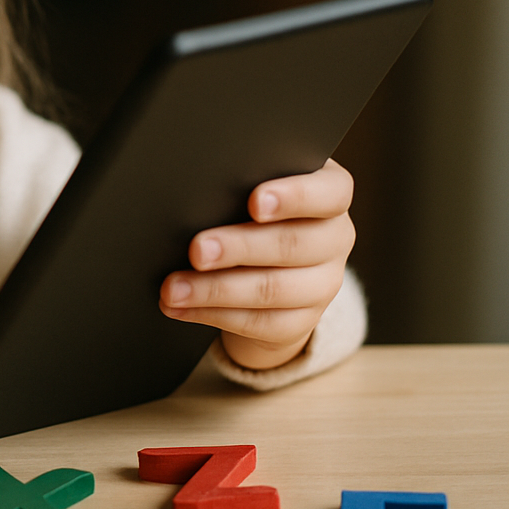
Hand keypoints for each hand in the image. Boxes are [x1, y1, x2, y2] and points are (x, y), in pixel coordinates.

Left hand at [159, 159, 354, 369]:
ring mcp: (324, 284)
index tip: (255, 202)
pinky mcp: (302, 321)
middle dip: (239, 247)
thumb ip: (237, 186)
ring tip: (173, 288)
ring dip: (215, 289)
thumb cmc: (249, 212)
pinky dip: (211, 314)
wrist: (264, 270)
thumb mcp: (249, 191)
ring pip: (272, 289)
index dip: (294, 197)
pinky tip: (179, 307)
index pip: (330, 193)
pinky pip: (258, 322)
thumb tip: (191, 194)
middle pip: (293, 244)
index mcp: (329, 195)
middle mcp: (335, 238)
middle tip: (197, 250)